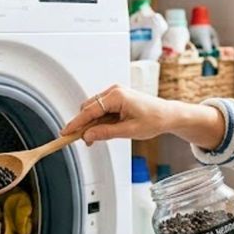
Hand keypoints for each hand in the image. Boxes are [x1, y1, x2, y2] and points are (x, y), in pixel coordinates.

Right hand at [62, 85, 176, 144]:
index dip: (76, 123)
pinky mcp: (117, 98)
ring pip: (93, 109)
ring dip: (92, 124)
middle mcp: (114, 91)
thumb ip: (106, 133)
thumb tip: (87, 135)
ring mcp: (115, 93)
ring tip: (96, 138)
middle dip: (84, 125)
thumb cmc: (154, 120)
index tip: (65, 132)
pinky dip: (99, 120)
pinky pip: (101, 109)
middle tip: (86, 141)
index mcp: (117, 96)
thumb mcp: (129, 131)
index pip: (89, 111)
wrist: (168, 115)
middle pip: (88, 108)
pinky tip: (103, 130)